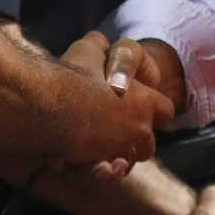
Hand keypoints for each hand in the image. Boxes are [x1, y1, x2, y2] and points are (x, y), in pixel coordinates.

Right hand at [58, 31, 175, 172]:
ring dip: (119, 156)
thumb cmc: (71, 77)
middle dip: (137, 140)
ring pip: (128, 161)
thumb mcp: (87, 49)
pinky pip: (105, 175)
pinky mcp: (98, 167)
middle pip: (149, 143)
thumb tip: (99, 40)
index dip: (155, 109)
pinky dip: (100, 171)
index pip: (166, 111)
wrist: (48, 105)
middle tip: (117, 130)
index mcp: (144, 102)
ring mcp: (119, 150)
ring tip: (101, 148)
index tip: (141, 107)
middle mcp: (138, 129)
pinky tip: (88, 160)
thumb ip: (98, 45)